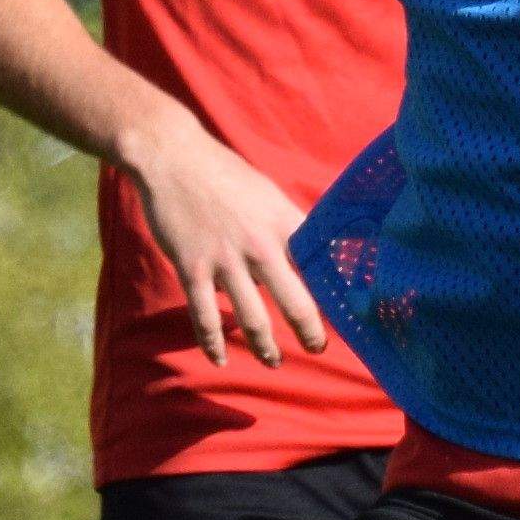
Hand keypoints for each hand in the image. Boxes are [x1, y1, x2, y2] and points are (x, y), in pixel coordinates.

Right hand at [119, 105, 329, 363]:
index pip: (320, 269)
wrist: (173, 158)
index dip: (335, 296)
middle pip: (296, 303)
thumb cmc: (223, 175)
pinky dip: (213, 344)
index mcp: (284, 224)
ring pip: (253, 319)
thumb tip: (310, 253)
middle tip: (317, 348)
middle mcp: (261, 245)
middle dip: (310, 333)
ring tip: (273, 361)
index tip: (346, 316)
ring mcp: (226, 260)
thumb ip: (288, 225)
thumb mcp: (268, 194)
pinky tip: (220, 359)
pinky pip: (205, 317)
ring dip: (266, 347)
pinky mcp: (193, 269)